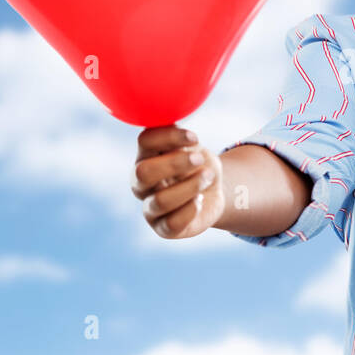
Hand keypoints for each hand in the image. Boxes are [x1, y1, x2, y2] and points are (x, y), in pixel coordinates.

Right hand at [132, 124, 224, 239]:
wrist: (213, 191)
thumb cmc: (199, 165)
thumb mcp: (195, 147)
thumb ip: (183, 139)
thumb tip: (181, 126)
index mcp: (145, 156)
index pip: (145, 141)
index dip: (169, 136)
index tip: (195, 137)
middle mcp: (140, 182)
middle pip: (143, 172)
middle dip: (175, 163)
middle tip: (200, 158)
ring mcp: (149, 207)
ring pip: (160, 201)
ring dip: (190, 187)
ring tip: (208, 177)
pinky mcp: (163, 228)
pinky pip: (171, 224)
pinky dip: (190, 210)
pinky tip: (200, 200)